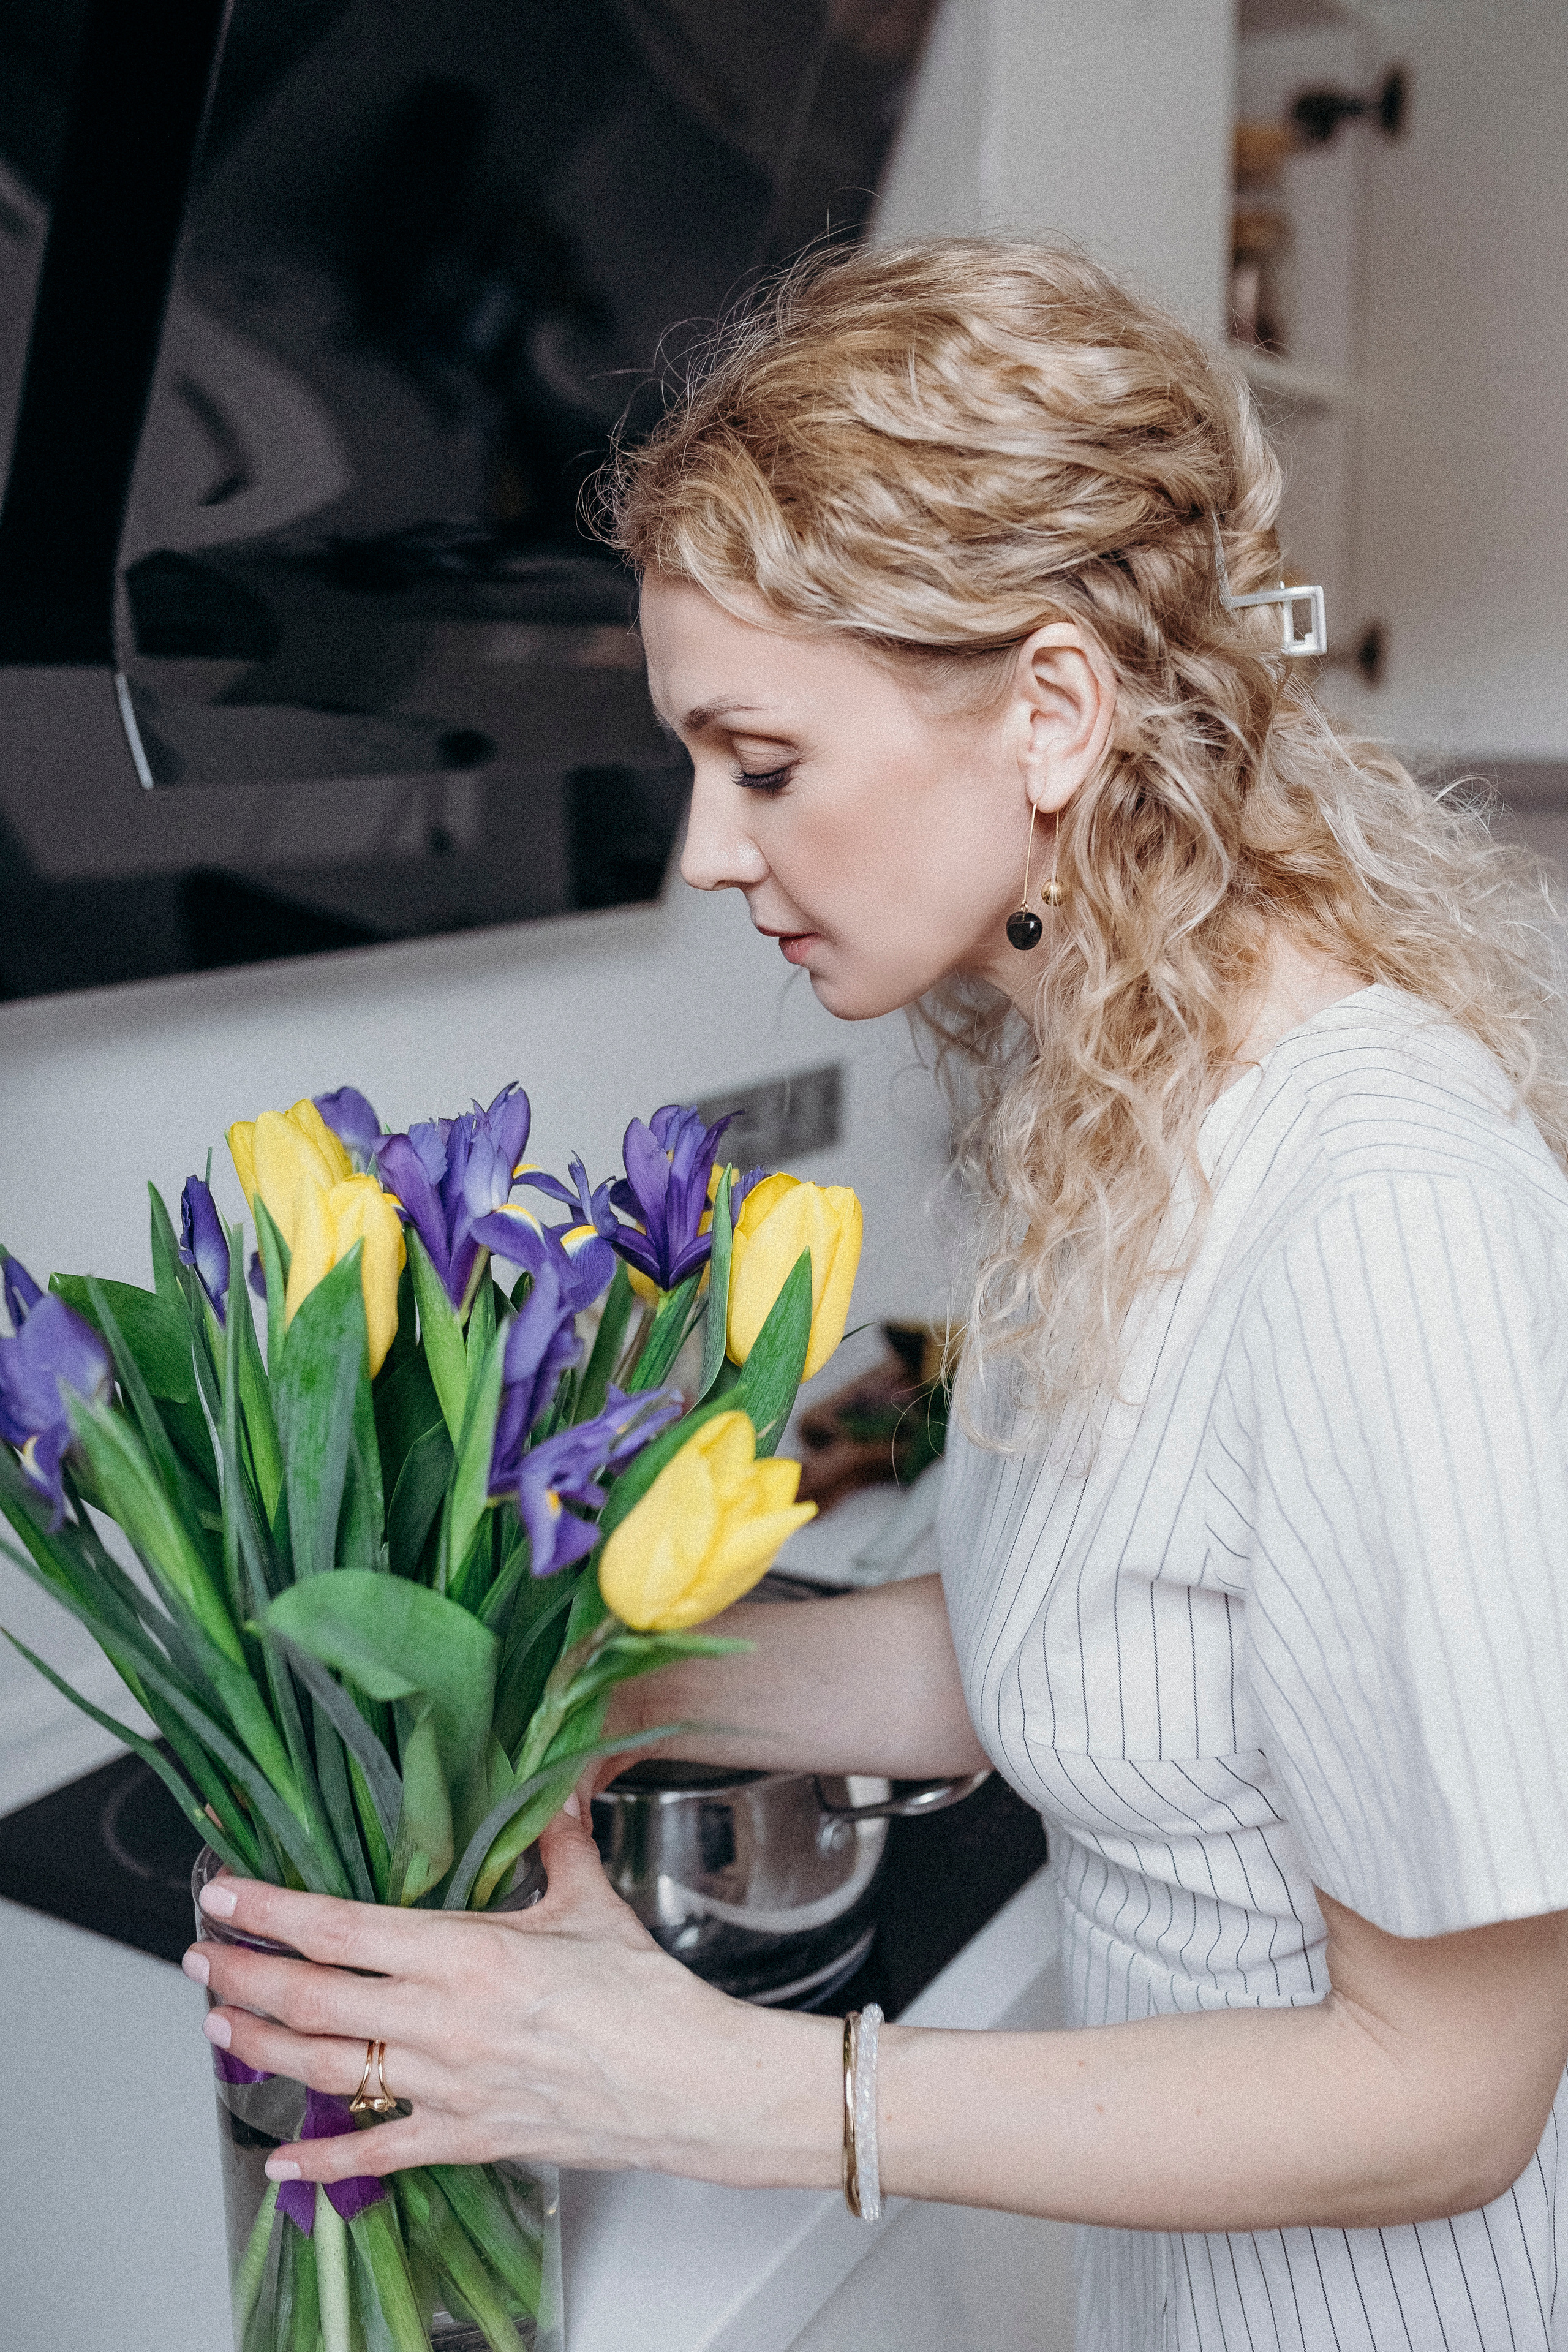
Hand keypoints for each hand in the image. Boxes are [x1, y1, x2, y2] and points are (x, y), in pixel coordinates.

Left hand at [184, 1801, 839, 2192]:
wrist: (689, 2083)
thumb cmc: (646, 1997)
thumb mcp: (591, 1902)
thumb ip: (556, 1842)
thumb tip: (551, 1789)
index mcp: (466, 1953)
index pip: (342, 1927)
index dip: (273, 1910)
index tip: (226, 1895)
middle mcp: (443, 2021)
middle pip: (314, 2000)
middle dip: (244, 1978)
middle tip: (200, 1959)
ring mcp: (448, 2085)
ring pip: (329, 2069)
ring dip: (262, 2050)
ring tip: (218, 2030)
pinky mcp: (465, 2135)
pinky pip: (380, 2150)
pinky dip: (322, 2160)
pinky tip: (280, 2158)